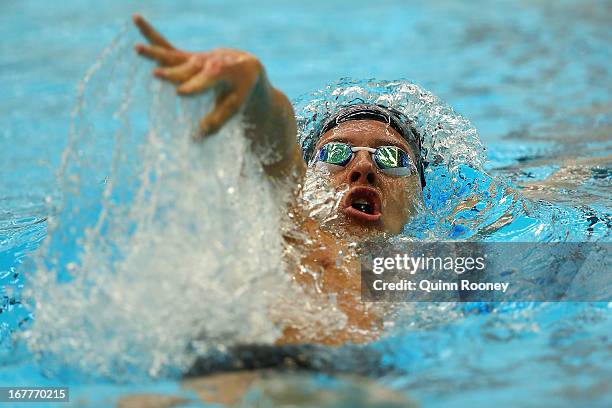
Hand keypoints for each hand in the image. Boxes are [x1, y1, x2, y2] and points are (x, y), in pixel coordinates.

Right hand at [133, 15, 263, 136]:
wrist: (245, 66)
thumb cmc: (240, 91)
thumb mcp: (235, 107)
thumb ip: (217, 122)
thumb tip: (196, 139)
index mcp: (225, 71)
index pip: (205, 81)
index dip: (193, 87)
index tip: (180, 93)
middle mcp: (208, 61)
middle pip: (186, 70)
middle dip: (173, 74)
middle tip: (158, 76)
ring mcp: (195, 57)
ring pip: (172, 57)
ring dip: (155, 53)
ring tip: (137, 49)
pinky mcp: (186, 57)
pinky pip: (166, 45)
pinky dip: (151, 34)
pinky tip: (136, 18)